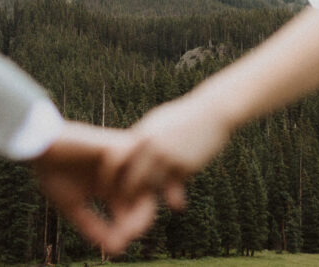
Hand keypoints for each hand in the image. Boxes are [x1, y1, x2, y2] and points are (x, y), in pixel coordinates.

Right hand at [31, 121, 157, 254]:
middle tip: (125, 234)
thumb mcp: (73, 207)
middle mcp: (121, 174)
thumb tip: (116, 249)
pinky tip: (105, 188)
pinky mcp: (112, 144)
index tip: (118, 244)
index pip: (138, 210)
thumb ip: (93, 227)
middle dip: (139, 220)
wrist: (40, 147)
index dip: (133, 229)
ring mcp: (119, 160)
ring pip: (146, 178)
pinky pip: (131, 159)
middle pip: (147, 198)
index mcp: (114, 188)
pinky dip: (123, 174)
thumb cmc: (53, 173)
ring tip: (123, 219)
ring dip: (137, 199)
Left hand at [113, 93, 234, 208]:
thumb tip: (125, 151)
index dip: (109, 176)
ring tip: (147, 207)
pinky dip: (173, 193)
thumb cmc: (182, 117)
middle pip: (132, 179)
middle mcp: (152, 146)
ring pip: (153, 187)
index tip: (106, 187)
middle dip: (129, 195)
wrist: (212, 112)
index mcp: (141, 134)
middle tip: (127, 206)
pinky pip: (174, 186)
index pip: (116, 159)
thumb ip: (141, 138)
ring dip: (151, 196)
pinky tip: (175, 198)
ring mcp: (169, 157)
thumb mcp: (157, 123)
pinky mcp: (186, 166)